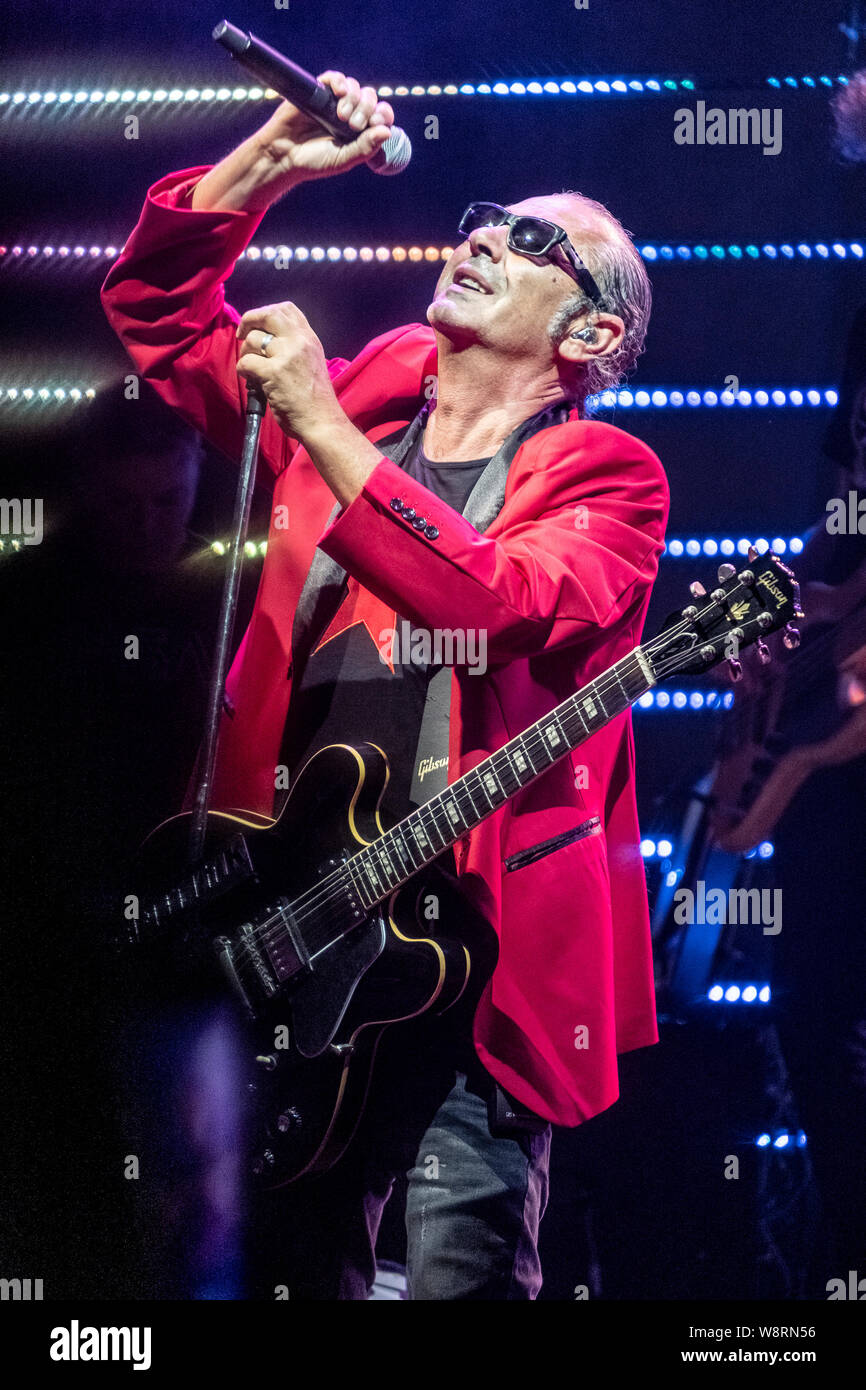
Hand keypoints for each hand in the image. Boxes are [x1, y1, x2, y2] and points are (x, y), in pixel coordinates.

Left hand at [236, 302, 341, 438]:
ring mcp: (287, 356)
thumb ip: (295, 348)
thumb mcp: (312, 363)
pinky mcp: (274, 373)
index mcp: (309, 339)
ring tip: (252, 369)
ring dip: (245, 353)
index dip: (266, 312)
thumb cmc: (315, 401)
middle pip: (268, 314)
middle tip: (242, 334)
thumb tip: (267, 341)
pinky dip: (242, 370)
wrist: (322, 422)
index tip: (258, 326)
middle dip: (249, 320)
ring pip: (253, 339)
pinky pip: (246, 362)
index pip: (287, 308)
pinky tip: (250, 380)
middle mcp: (299, 342)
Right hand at [258, 71, 394, 182]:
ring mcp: (334, 102)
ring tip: (341, 116)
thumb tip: (387, 131)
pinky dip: (340, 81)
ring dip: (353, 98)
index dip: (384, 114)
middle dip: (367, 108)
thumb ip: (365, 148)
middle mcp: (349, 114)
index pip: (380, 115)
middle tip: (353, 125)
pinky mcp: (318, 92)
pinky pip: (335, 78)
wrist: (284, 155)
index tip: (377, 122)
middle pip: (370, 98)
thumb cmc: (313, 161)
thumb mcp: (343, 160)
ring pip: (354, 87)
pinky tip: (338, 92)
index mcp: (359, 131)